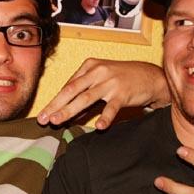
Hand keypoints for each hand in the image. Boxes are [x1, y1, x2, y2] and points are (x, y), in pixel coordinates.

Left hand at [37, 58, 169, 128]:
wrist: (150, 76)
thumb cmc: (122, 78)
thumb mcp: (101, 79)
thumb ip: (84, 93)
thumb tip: (66, 112)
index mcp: (89, 66)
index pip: (68, 85)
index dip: (54, 100)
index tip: (43, 113)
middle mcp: (98, 72)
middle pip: (71, 90)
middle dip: (55, 105)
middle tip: (43, 119)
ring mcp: (110, 82)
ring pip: (86, 98)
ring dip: (69, 110)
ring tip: (57, 121)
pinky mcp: (123, 93)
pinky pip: (112, 107)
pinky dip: (105, 117)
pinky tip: (99, 127)